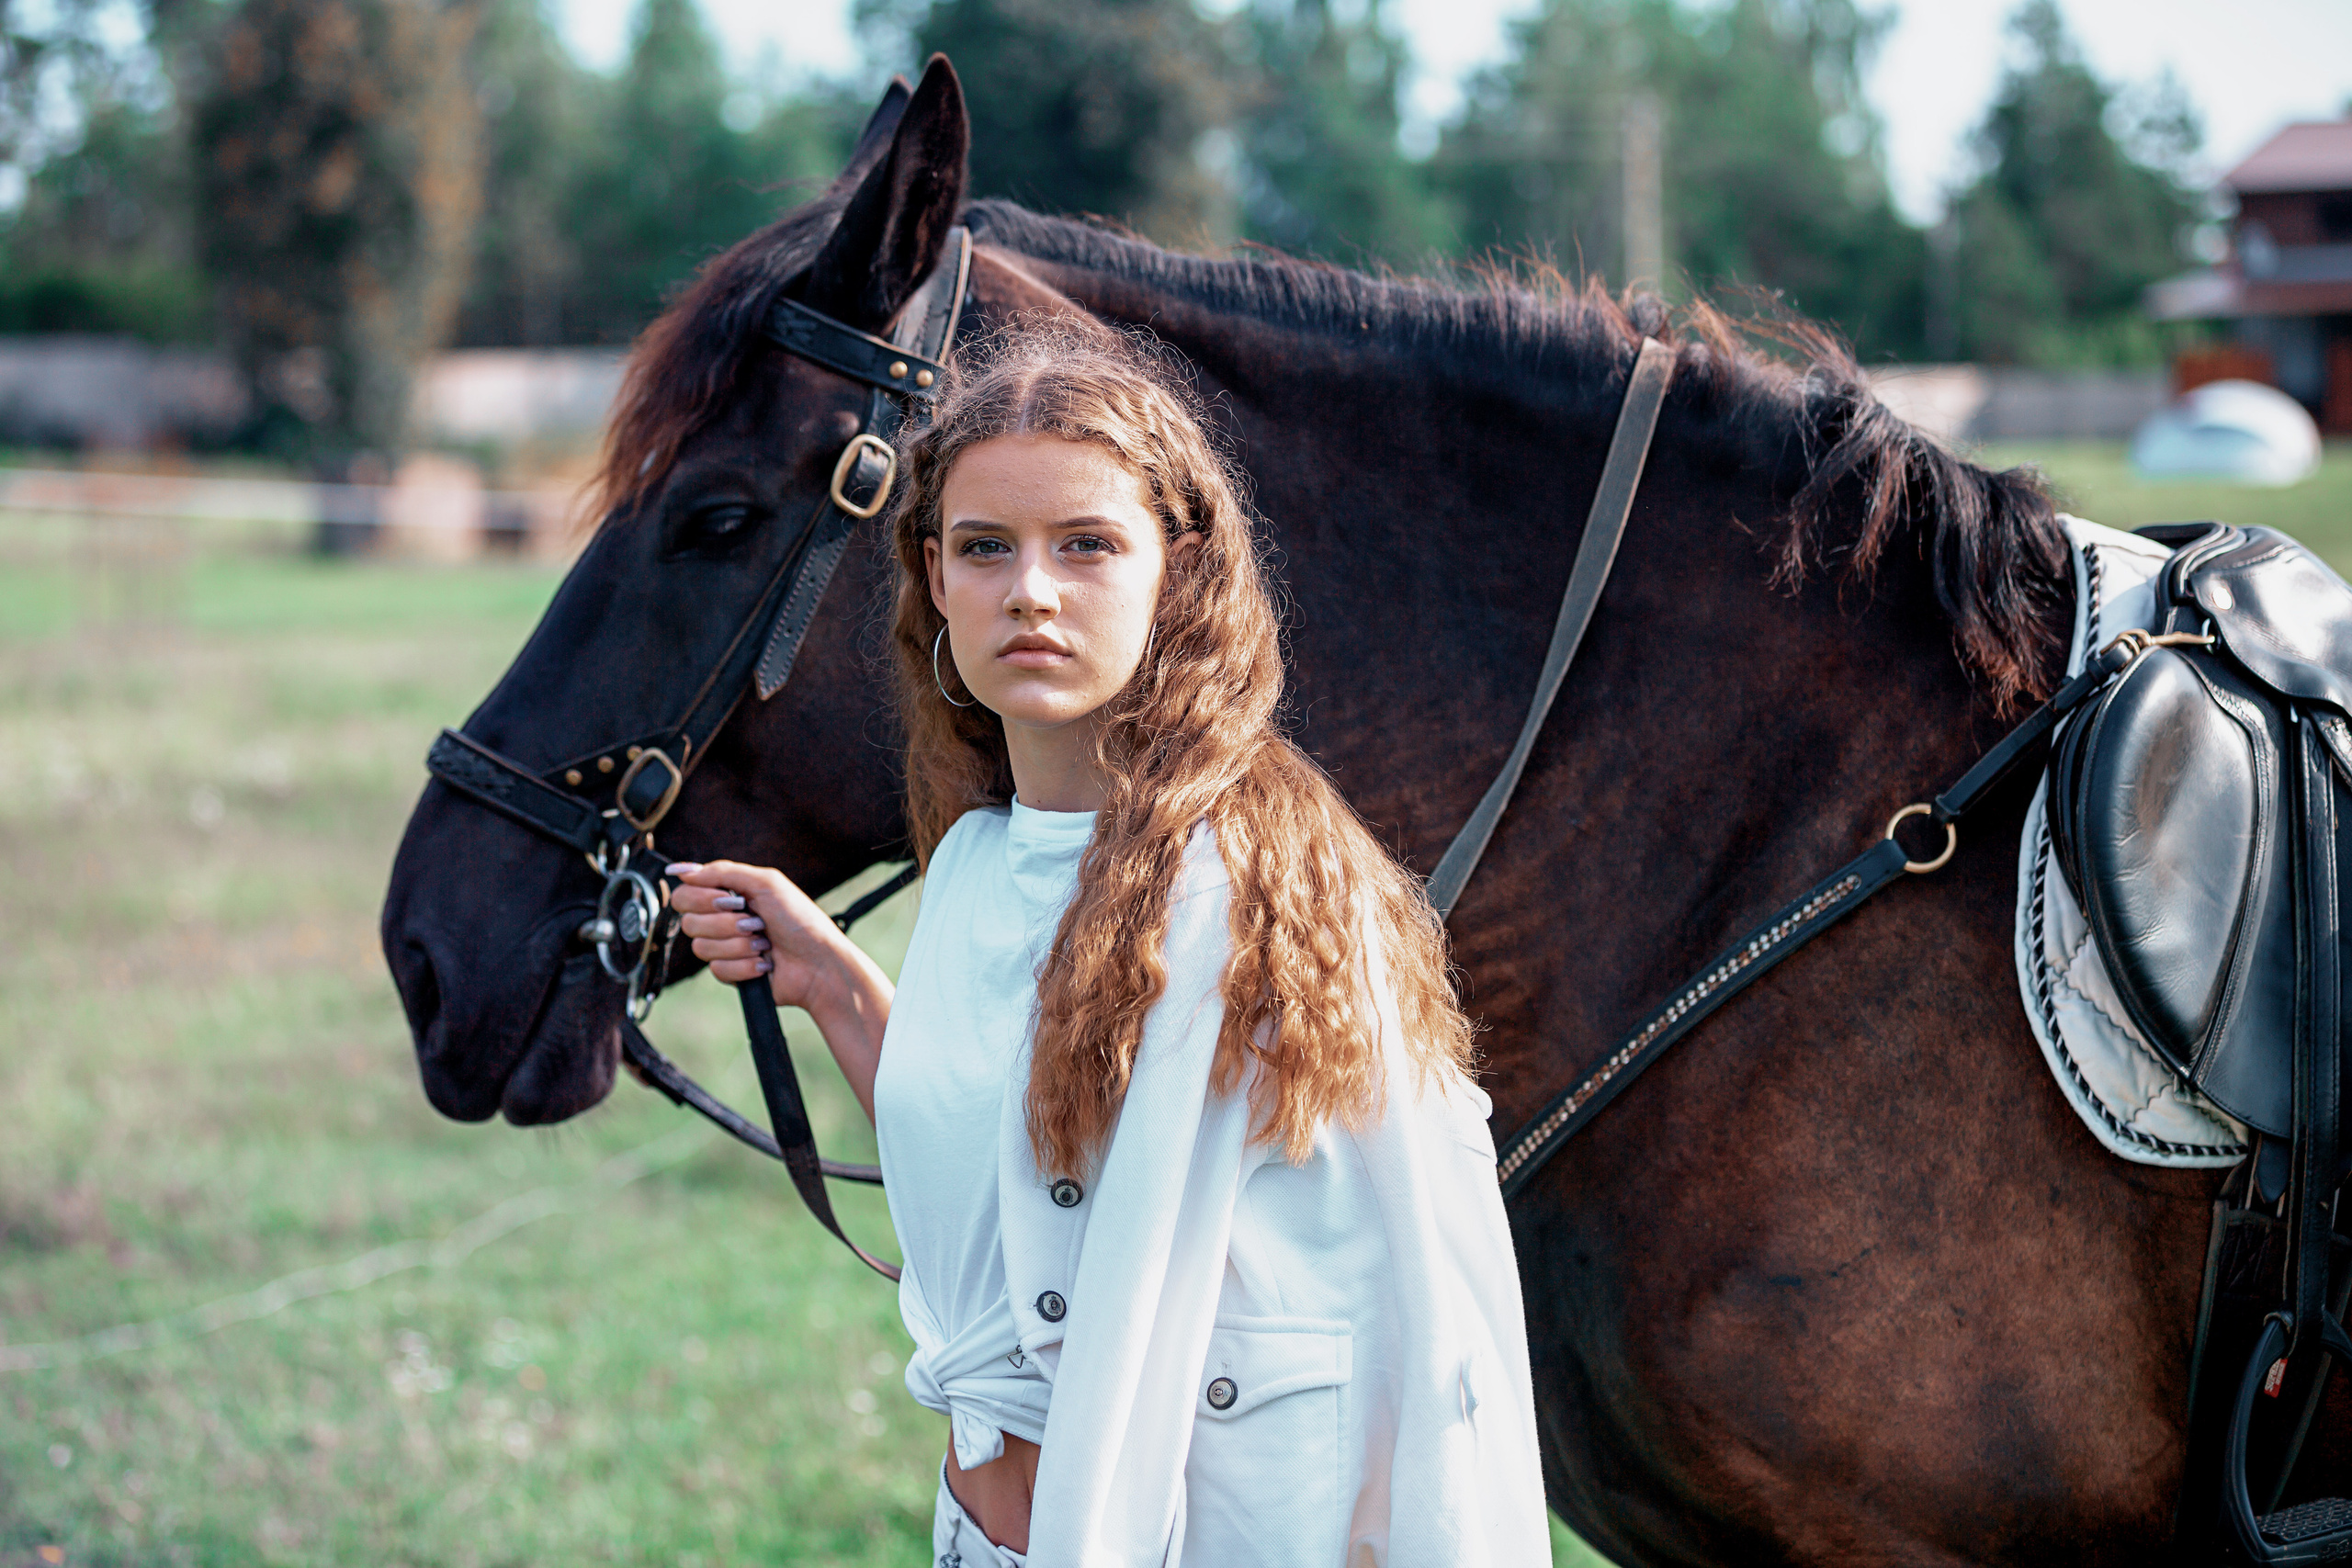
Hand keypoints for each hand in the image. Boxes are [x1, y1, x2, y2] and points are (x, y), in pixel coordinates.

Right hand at [664, 860, 892, 1122]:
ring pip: (702, 947)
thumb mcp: (766, 883)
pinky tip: (765, 963)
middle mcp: (723, 919)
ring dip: (739, 945)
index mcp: (729, 894)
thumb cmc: (800, 920)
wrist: (819, 964)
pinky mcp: (732, 973)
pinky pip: (717, 969)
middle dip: (725, 923)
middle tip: (755, 922)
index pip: (686, 894)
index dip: (701, 898)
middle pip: (688, 921)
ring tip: (765, 942)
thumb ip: (722, 872)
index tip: (730, 900)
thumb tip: (682, 870)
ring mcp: (726, 947)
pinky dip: (745, 965)